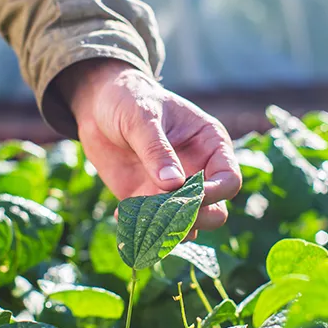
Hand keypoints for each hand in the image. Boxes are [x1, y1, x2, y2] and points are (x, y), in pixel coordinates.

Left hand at [57, 59, 241, 238]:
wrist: (99, 105)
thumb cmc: (128, 99)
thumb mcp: (141, 117)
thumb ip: (156, 149)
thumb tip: (173, 184)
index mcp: (210, 145)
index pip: (229, 180)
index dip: (214, 193)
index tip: (189, 197)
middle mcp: (198, 171)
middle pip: (214, 211)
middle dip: (192, 218)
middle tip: (164, 213)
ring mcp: (173, 190)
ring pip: (186, 226)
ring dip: (165, 228)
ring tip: (140, 214)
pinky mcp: (147, 200)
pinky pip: (151, 226)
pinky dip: (138, 227)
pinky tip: (119, 213)